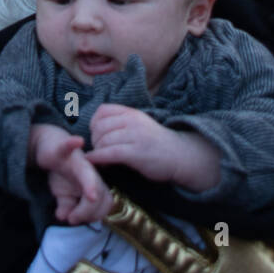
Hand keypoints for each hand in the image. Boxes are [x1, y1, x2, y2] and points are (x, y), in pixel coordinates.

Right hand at [30, 125, 112, 224]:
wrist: (50, 147)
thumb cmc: (62, 172)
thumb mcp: (64, 194)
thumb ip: (67, 207)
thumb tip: (64, 218)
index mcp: (94, 185)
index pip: (105, 204)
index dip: (93, 216)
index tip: (75, 220)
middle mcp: (90, 173)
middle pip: (102, 194)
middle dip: (89, 210)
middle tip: (72, 218)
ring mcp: (77, 160)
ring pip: (88, 174)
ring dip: (89, 187)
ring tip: (77, 206)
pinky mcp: (62, 149)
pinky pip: (67, 146)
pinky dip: (71, 144)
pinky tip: (77, 142)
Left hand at [87, 104, 219, 191]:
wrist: (180, 156)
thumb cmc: (156, 143)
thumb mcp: (139, 125)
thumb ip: (121, 123)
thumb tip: (96, 129)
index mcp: (132, 113)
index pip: (103, 111)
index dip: (94, 123)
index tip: (95, 134)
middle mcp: (133, 121)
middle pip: (100, 126)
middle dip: (94, 139)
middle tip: (98, 149)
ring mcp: (135, 136)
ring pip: (104, 140)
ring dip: (97, 150)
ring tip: (100, 158)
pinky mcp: (137, 152)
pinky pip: (110, 153)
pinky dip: (98, 157)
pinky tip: (93, 161)